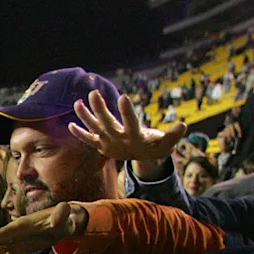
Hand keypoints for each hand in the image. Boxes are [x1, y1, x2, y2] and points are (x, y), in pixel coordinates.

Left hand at [70, 90, 185, 160]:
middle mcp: (119, 141)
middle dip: (99, 109)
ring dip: (85, 117)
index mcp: (135, 138)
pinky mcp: (101, 146)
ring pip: (94, 130)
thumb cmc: (155, 146)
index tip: (123, 96)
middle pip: (107, 124)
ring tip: (77, 102)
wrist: (142, 160)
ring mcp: (108, 144)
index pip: (131, 123)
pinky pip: (88, 140)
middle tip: (93, 93)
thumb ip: (174, 135)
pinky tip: (69, 124)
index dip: (127, 112)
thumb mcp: (167, 143)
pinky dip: (79, 133)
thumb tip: (184, 125)